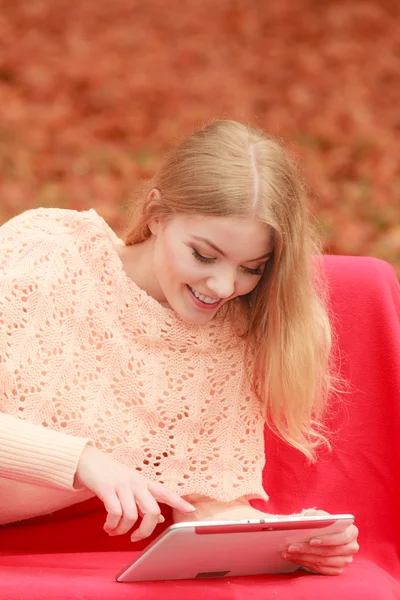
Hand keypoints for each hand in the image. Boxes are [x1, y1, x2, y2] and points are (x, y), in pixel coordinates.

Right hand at [76, 445, 195, 541]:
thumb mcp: (131, 485)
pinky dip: (111, 525)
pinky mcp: (107, 488)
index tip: (192, 510)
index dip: (179, 502)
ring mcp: (122, 485)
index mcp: (144, 482)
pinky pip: (115, 513)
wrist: (87, 460)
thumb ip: (146, 501)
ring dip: (122, 530)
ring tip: (114, 531)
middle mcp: (136, 483)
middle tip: (135, 538)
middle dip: (145, 530)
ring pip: (132, 515)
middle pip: (152, 510)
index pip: (166, 492)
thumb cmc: (111, 475)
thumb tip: (161, 518)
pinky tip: (107, 526)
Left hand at [282, 509, 359, 574]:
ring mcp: (345, 561)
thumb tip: (307, 522)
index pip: (342, 538)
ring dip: (303, 557)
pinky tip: (294, 558)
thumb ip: (316, 517)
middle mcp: (352, 548)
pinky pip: (321, 570)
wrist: (320, 531)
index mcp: (352, 532)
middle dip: (308, 549)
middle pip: (329, 551)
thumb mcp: (319, 515)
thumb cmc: (320, 521)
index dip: (327, 540)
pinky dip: (305, 563)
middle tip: (291, 547)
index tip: (311, 540)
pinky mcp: (337, 570)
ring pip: (323, 561)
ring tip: (288, 553)